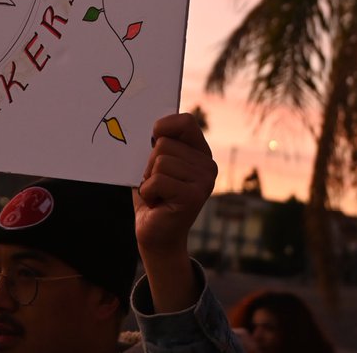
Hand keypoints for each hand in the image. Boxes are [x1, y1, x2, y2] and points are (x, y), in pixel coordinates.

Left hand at [133, 112, 217, 311]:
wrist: (155, 235)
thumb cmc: (153, 195)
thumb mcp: (154, 164)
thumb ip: (158, 143)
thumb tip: (152, 126)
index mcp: (200, 152)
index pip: (186, 121)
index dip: (164, 126)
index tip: (152, 138)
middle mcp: (208, 165)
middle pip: (163, 143)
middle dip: (149, 164)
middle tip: (157, 184)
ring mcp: (204, 181)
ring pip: (159, 161)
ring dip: (149, 180)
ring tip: (157, 194)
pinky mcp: (193, 196)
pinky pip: (158, 180)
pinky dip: (148, 192)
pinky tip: (157, 204)